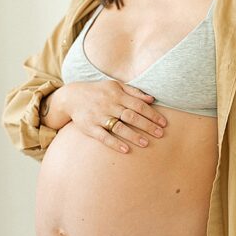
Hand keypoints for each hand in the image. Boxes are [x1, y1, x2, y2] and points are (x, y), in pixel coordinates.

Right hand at [47, 80, 165, 153]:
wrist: (71, 97)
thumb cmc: (99, 91)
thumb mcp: (115, 86)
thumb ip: (134, 92)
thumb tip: (152, 99)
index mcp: (117, 95)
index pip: (139, 105)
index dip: (152, 114)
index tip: (164, 123)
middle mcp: (109, 105)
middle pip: (131, 116)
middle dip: (147, 125)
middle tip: (160, 134)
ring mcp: (99, 117)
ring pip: (119, 127)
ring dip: (133, 136)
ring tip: (146, 143)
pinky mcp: (89, 127)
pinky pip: (103, 137)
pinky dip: (115, 143)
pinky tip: (126, 150)